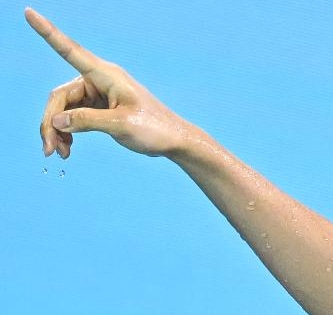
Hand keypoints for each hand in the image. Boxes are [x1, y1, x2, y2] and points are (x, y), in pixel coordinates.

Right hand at [27, 8, 191, 158]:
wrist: (174, 141)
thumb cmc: (155, 129)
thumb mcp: (121, 125)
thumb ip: (87, 121)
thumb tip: (56, 121)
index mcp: (106, 75)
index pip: (70, 50)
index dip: (47, 32)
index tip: (28, 12)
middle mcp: (99, 80)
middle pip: (60, 97)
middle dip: (51, 123)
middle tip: (49, 150)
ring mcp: (99, 94)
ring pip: (64, 109)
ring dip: (58, 131)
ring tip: (60, 153)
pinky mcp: (100, 108)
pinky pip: (74, 116)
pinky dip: (68, 132)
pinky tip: (68, 149)